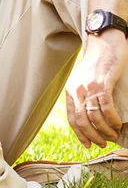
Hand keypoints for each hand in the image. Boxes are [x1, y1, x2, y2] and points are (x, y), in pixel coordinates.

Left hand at [65, 30, 127, 147]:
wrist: (103, 43)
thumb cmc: (97, 64)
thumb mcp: (83, 80)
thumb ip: (83, 96)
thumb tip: (89, 115)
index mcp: (70, 91)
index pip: (72, 118)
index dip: (80, 134)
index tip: (88, 144)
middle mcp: (77, 90)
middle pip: (82, 120)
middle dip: (92, 136)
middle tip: (103, 143)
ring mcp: (89, 86)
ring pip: (94, 116)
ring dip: (104, 129)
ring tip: (112, 135)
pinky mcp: (102, 82)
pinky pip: (105, 106)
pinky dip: (111, 118)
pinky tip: (117, 124)